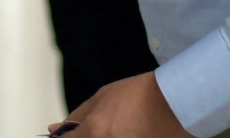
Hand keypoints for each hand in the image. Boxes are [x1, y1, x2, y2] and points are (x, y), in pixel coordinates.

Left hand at [48, 73, 188, 137]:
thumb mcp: (102, 97)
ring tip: (117, 127)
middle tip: (99, 128)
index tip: (65, 135)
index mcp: (94, 133)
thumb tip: (54, 128)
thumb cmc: (137, 95)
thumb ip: (77, 116)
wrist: (176, 102)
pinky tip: (126, 132)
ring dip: (102, 136)